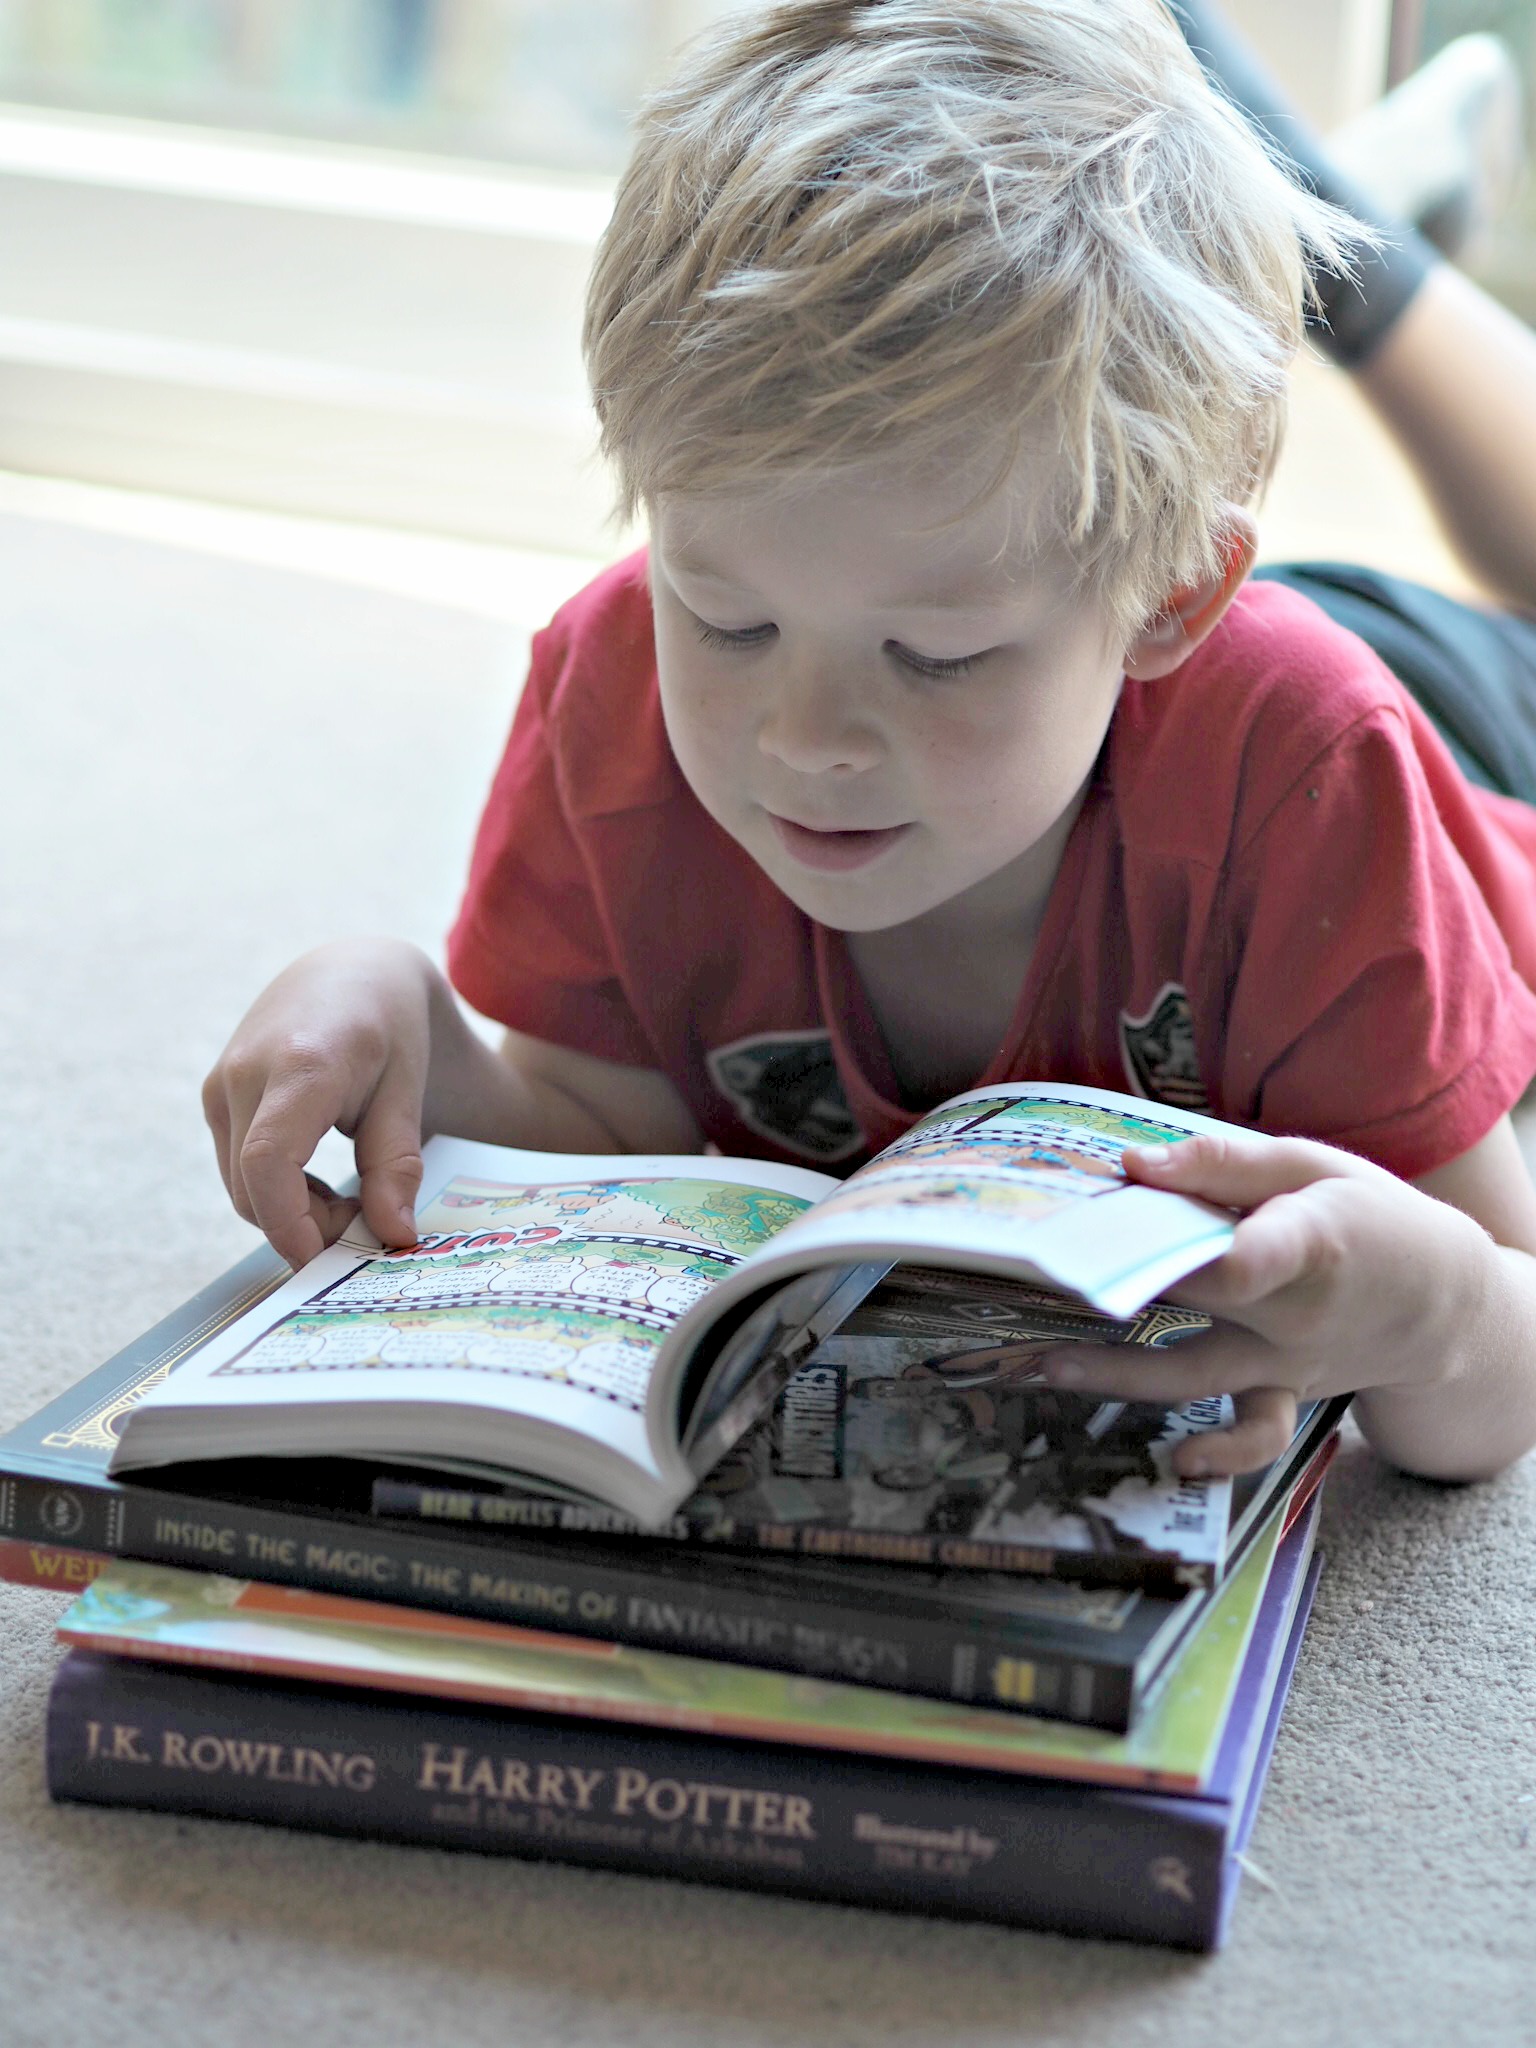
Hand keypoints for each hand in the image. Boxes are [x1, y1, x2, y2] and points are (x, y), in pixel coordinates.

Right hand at [203, 939, 436, 1268]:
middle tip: (364, 1228)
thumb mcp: (407, 1092)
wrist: (350, 974)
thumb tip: (393, 1237)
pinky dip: (276, 1191)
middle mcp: (245, 1073)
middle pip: (253, 1187)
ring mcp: (221, 1086)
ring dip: (290, 1212)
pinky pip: (238, 1167)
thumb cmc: (388, 1028)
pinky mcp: (216, 1099)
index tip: (325, 1261)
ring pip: (242, 1185)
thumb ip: (396, 1164)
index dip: (288, 1223)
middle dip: (305, 1227)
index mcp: (300, 1065)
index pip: (268, 1161)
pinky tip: (319, 1182)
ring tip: (351, 1199)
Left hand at [1039, 1128, 1495, 1477]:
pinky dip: (1222, 1455)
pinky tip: (1176, 1462)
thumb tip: (1133, 1164)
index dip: (1207, 1251)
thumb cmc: (1369, 1217)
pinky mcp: (1284, 1392)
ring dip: (1120, 1375)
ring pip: (1199, 1375)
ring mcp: (1287, 1361)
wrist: (1446, 1301)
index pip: (1255, 1252)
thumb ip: (1224, 1163)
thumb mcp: (1313, 1166)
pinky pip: (1255, 1432)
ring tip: (1045, 1365)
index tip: (1143, 1223)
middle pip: (1199, 1300)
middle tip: (1032, 1271)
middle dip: (1117, 1286)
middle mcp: (1296, 1311)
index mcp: (1310, 1240)